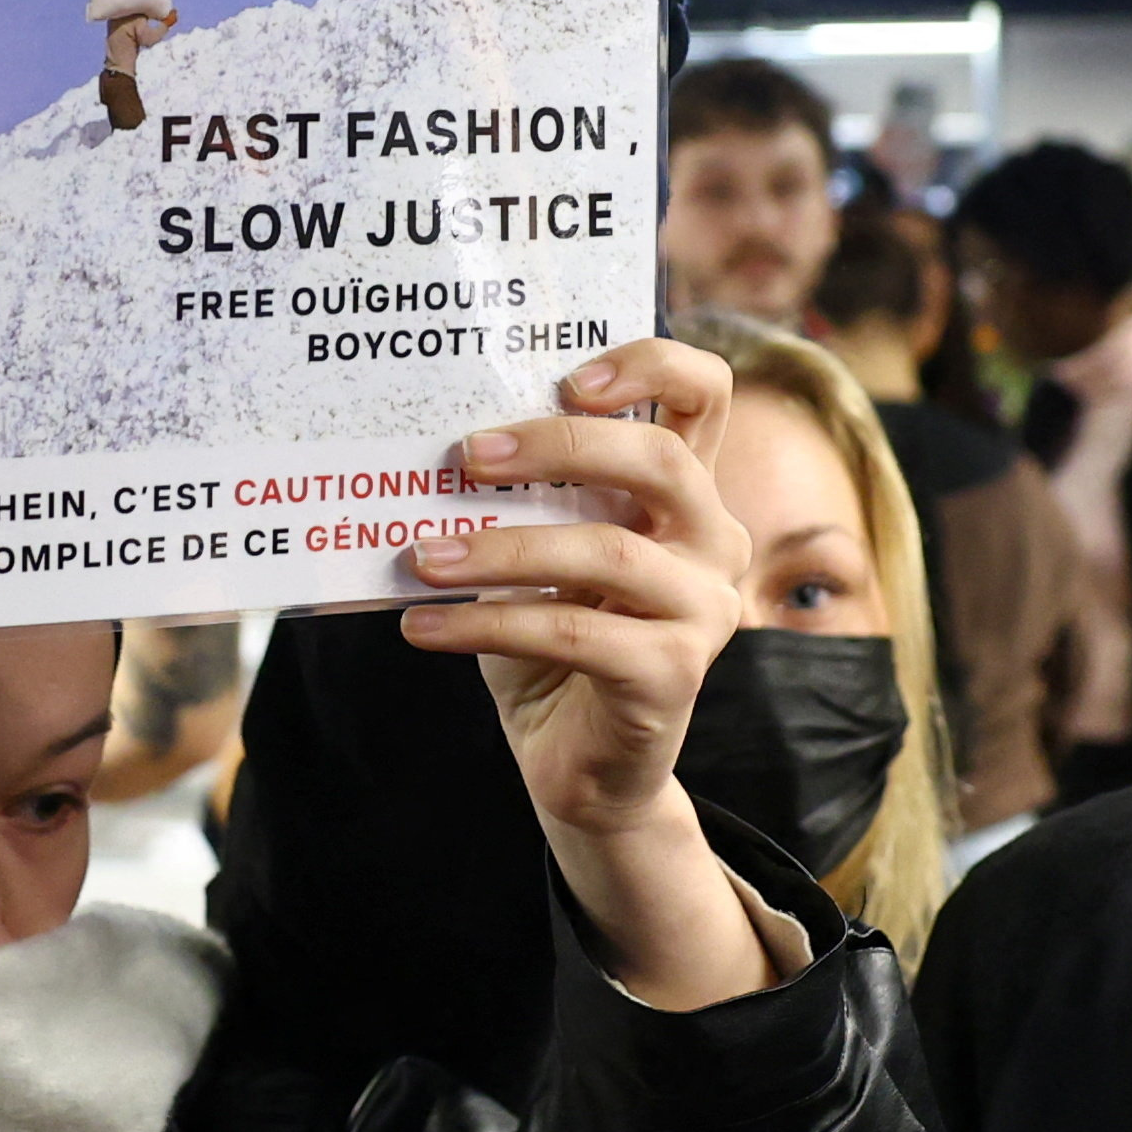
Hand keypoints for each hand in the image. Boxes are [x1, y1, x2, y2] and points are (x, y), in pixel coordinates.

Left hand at [404, 337, 775, 1005]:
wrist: (578, 768)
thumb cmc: (549, 645)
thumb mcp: (537, 554)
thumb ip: (519, 496)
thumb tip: (434, 442)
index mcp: (685, 493)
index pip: (705, 393)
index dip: (649, 362)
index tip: (567, 376)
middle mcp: (713, 541)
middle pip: (660, 458)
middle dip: (557, 446)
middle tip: (467, 457)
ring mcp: (704, 609)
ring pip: (608, 550)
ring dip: (501, 548)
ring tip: (418, 556)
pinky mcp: (673, 675)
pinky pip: (573, 632)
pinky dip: (486, 623)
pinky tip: (422, 627)